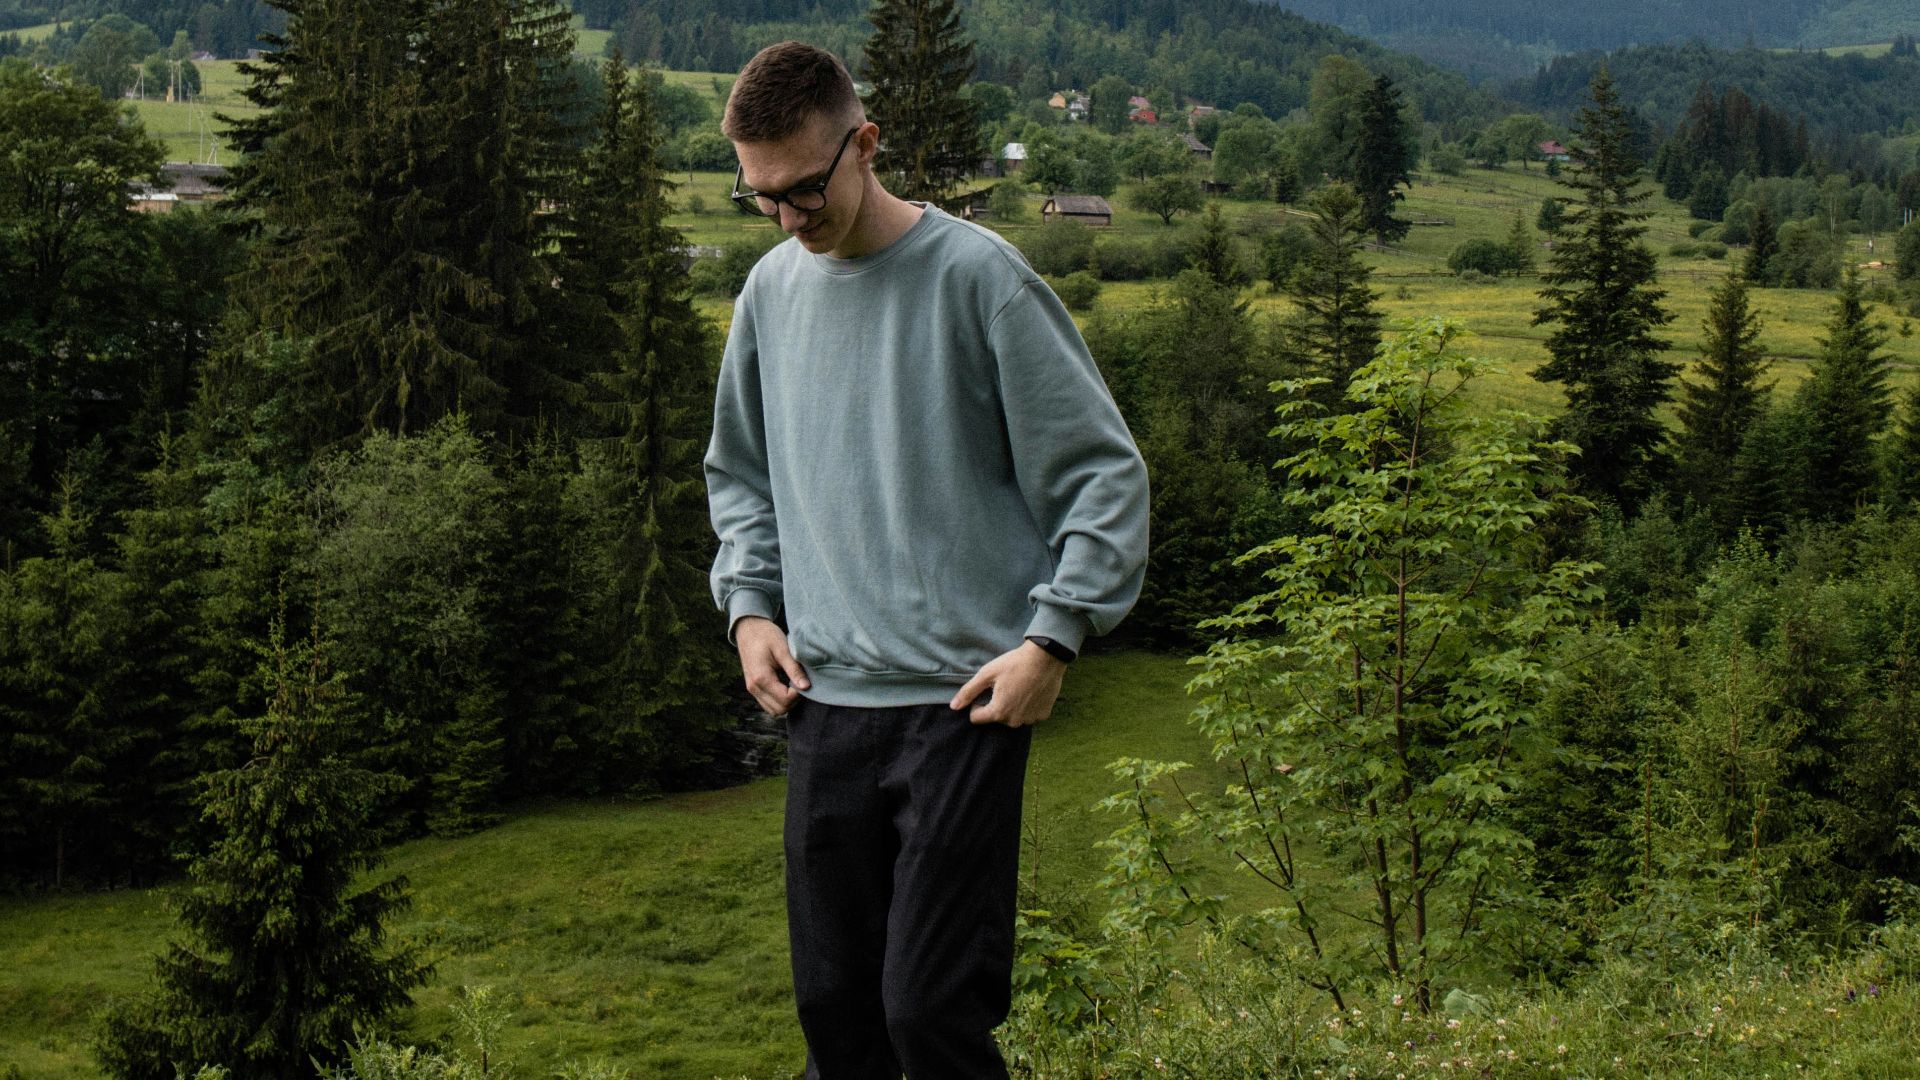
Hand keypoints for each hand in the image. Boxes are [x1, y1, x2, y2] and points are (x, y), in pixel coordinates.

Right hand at [734, 616, 809, 716]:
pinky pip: (767, 704)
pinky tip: (786, 686)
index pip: (785, 699)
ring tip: (793, 685)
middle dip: (794, 700)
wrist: (748, 628)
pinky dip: (779, 700)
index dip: (798, 693)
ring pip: (773, 710)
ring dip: (786, 702)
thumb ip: (794, 669)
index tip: (804, 680)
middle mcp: (754, 687)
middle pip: (779, 709)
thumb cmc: (766, 635)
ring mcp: (751, 689)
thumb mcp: (782, 649)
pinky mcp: (752, 687)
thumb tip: (806, 687)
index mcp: (761, 678)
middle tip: (800, 683)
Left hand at [949, 640, 1065, 727]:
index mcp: (998, 712)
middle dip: (996, 705)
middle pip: (996, 717)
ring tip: (1017, 687)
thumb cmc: (1014, 664)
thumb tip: (954, 707)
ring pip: (1013, 717)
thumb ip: (969, 691)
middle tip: (1003, 686)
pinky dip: (1027, 706)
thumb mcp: (987, 674)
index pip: (977, 718)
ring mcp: (1030, 719)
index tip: (985, 691)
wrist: (1045, 658)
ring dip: (1012, 706)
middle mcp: (1014, 721)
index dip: (976, 705)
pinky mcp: (1043, 715)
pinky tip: (1030, 691)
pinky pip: (1029, 715)